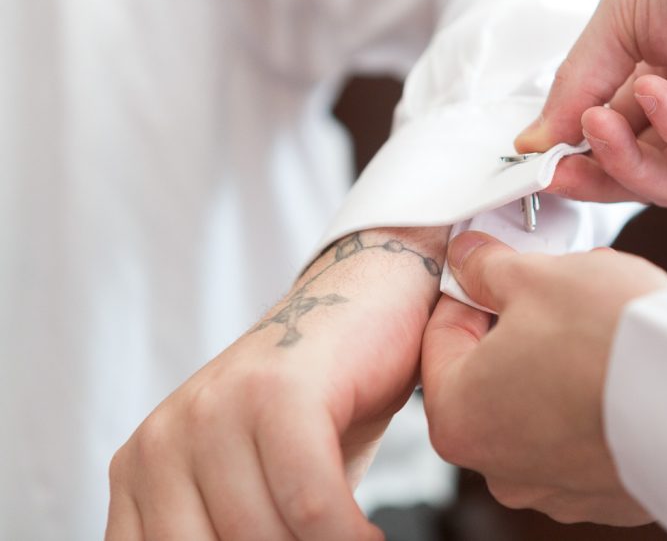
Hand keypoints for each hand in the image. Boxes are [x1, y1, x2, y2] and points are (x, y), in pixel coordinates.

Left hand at [105, 228, 446, 540]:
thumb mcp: (257, 486)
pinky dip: (348, 536)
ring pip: (264, 538)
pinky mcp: (279, 391)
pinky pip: (309, 502)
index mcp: (143, 473)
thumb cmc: (320, 407)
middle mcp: (163, 440)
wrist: (365, 302)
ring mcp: (217, 409)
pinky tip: (371, 536)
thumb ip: (230, 533)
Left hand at [421, 232, 666, 524]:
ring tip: (598, 327)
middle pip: (489, 375)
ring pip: (536, 404)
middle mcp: (498, 467)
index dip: (469, 290)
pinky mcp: (602, 493)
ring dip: (554, 364)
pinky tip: (619, 370)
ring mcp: (553, 487)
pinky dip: (591, 402)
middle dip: (516, 327)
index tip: (494, 271)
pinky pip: (581, 434)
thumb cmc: (614, 342)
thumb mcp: (537, 277)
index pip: (440, 337)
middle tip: (553, 292)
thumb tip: (469, 258)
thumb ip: (488, 266)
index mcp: (459, 417)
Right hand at [518, 0, 666, 205]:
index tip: (534, 158)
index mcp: (660, 83)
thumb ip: (577, 82)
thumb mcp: (622, 18)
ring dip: (624, 156)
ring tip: (599, 118)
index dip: (572, 153)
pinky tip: (655, 92)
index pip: (611, 138)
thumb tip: (533, 141)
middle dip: (592, 171)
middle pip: (635, 173)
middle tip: (554, 165)